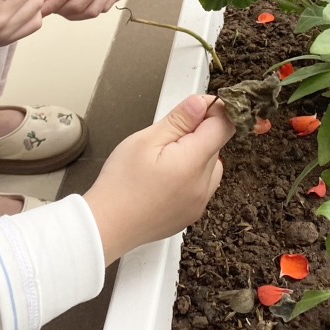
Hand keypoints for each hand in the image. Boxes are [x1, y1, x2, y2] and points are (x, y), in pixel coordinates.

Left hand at [41, 0, 128, 18]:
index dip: (52, 4)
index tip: (42, 10)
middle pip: (78, 5)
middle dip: (60, 11)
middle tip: (51, 7)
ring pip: (91, 12)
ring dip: (74, 15)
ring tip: (63, 9)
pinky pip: (102, 10)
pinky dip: (88, 12)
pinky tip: (79, 6)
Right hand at [83, 94, 232, 264]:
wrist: (105, 226)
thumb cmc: (120, 185)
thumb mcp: (145, 140)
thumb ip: (179, 120)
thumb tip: (200, 103)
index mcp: (193, 164)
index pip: (224, 126)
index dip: (213, 110)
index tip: (195, 107)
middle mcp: (202, 186)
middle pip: (216, 145)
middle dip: (198, 133)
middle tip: (166, 137)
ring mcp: (199, 203)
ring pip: (211, 165)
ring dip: (196, 155)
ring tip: (164, 159)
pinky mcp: (192, 213)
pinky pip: (202, 185)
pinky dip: (190, 175)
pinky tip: (165, 177)